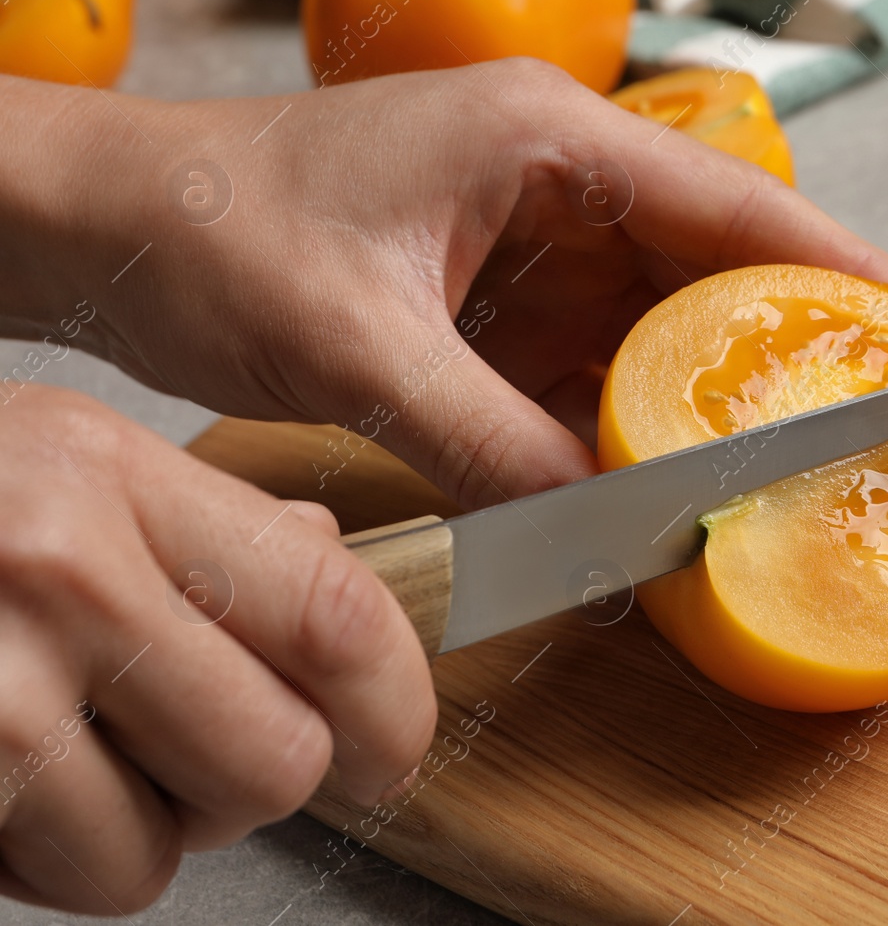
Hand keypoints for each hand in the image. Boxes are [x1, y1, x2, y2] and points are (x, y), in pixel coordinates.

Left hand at [0, 61, 887, 508]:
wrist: (104, 226)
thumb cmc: (212, 228)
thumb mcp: (355, 342)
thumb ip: (487, 437)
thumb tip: (601, 530)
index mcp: (545, 138)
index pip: (734, 204)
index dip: (847, 270)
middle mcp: (557, 182)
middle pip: (717, 267)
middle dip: (797, 348)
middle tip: (885, 426)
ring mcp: (529, 245)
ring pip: (661, 327)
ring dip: (715, 399)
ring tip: (797, 471)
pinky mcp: (496, 304)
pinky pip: (593, 368)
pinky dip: (633, 424)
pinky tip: (669, 484)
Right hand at [0, 386, 433, 912]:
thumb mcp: (66, 456)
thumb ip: (215, 521)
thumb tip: (337, 562)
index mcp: (115, 478)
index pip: (337, 615)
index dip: (396, 709)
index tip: (392, 745)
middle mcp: (52, 578)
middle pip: (272, 764)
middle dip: (255, 785)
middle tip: (205, 748)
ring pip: (154, 859)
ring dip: (139, 836)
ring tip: (78, 756)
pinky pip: (49, 887)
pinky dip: (49, 862)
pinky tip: (10, 783)